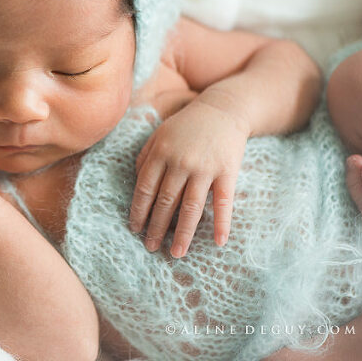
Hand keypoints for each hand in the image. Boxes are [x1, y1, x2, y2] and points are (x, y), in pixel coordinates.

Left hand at [128, 99, 249, 257]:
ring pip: (191, 207)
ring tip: (177, 253)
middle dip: (156, 227)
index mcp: (160, 153)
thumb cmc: (186, 126)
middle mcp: (180, 162)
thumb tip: (136, 184)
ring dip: (183, 233)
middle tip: (151, 248)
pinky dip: (221, 223)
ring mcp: (205, 168)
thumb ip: (145, 157)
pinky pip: (223, 202)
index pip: (145, 189)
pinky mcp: (227, 171)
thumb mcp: (159, 135)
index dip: (139, 211)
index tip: (135, 229)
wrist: (222, 109)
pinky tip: (218, 242)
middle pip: (165, 201)